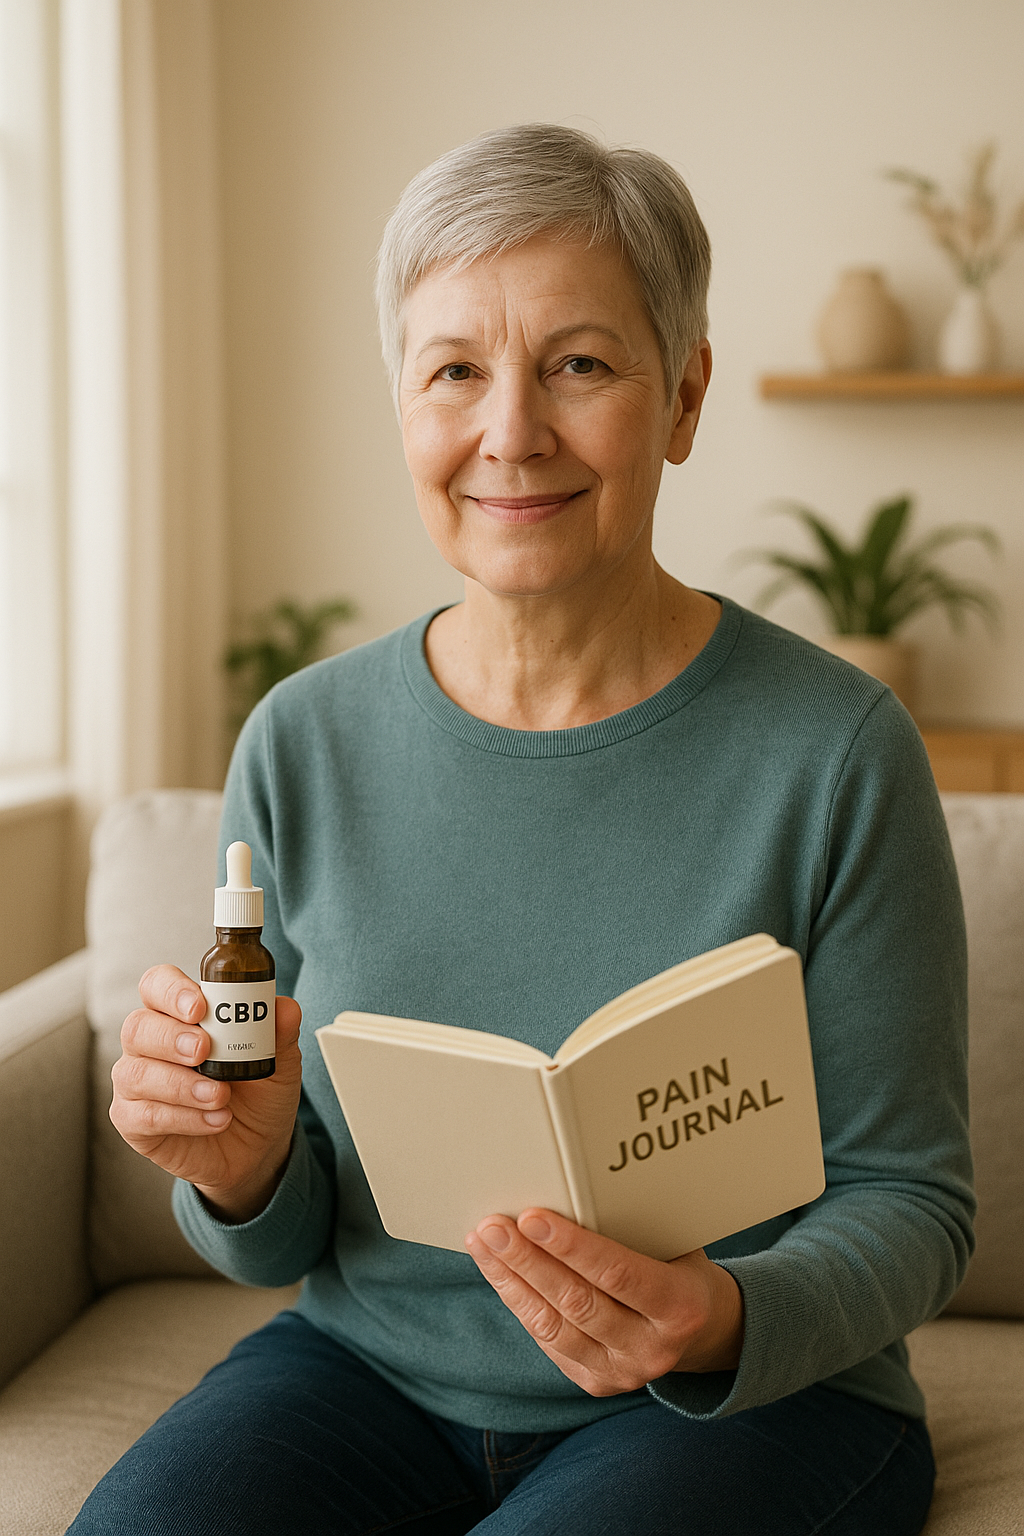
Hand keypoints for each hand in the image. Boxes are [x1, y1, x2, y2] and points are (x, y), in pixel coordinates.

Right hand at [110, 964, 302, 1221]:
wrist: (257, 1148)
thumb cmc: (259, 1094)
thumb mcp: (280, 1063)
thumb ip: (279, 1033)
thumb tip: (284, 1007)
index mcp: (180, 1015)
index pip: (157, 985)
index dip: (172, 990)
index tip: (200, 1007)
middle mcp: (151, 1044)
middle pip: (138, 1026)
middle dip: (171, 1037)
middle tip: (204, 1051)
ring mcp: (137, 1083)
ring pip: (134, 1072)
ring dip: (180, 1085)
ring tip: (220, 1096)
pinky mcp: (134, 1121)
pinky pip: (142, 1115)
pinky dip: (183, 1118)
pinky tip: (215, 1120)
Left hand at [465, 1208, 743, 1396]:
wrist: (702, 1329)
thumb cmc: (680, 1264)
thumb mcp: (676, 1241)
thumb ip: (636, 1224)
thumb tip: (576, 1179)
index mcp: (679, 1307)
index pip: (618, 1275)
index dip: (572, 1247)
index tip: (531, 1217)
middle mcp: (651, 1349)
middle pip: (577, 1302)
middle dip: (528, 1261)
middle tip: (493, 1226)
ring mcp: (622, 1373)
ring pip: (552, 1326)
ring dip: (511, 1281)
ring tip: (483, 1243)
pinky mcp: (595, 1383)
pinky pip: (547, 1341)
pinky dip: (519, 1302)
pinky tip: (499, 1272)